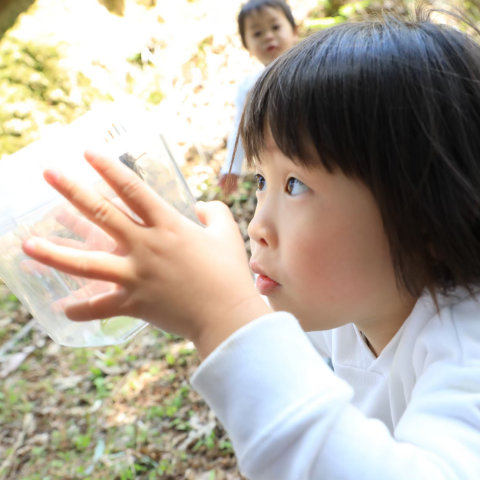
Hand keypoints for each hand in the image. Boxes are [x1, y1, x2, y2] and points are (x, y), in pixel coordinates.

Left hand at [22, 151, 270, 356]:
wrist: (226, 315)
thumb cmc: (228, 273)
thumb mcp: (226, 233)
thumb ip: (212, 212)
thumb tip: (199, 207)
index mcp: (168, 225)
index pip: (132, 189)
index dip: (108, 168)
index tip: (87, 152)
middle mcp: (145, 246)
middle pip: (102, 214)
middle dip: (72, 190)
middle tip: (48, 173)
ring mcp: (136, 276)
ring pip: (86, 263)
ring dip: (54, 253)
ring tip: (26, 244)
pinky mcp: (133, 303)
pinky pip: (98, 307)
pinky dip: (79, 310)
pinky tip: (60, 308)